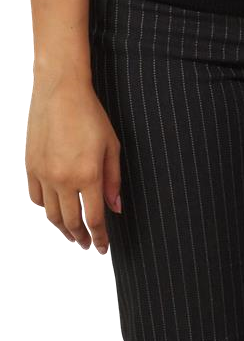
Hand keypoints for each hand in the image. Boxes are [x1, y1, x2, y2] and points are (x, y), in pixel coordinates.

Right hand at [25, 74, 121, 253]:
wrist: (59, 91)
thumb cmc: (90, 115)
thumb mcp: (111, 146)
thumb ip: (114, 180)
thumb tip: (116, 209)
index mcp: (88, 175)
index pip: (95, 219)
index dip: (99, 238)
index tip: (101, 249)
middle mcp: (64, 179)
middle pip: (71, 222)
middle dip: (80, 237)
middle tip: (85, 244)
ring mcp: (43, 174)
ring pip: (51, 215)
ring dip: (62, 229)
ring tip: (70, 233)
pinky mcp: (30, 167)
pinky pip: (36, 198)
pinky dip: (46, 209)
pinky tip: (54, 210)